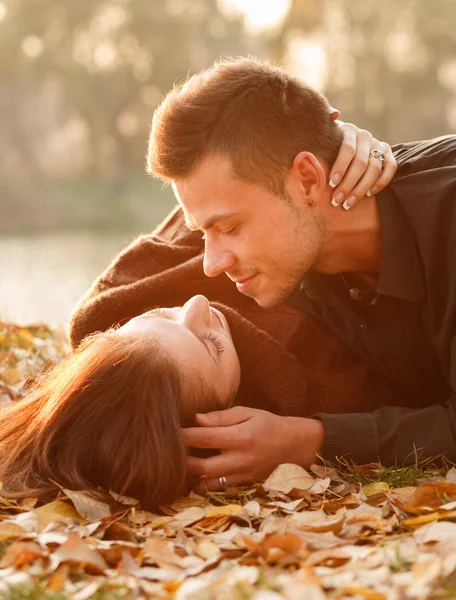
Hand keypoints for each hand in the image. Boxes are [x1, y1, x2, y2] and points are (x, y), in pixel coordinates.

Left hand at [181, 406, 324, 490]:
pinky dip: (205, 482)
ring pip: (209, 481)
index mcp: (241, 437)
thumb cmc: (270, 424)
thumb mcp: (248, 413)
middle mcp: (241, 459)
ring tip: (180, 464)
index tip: (169, 431)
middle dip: (183, 460)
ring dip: (192, 475)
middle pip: (202, 466)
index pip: (205, 437)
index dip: (185, 435)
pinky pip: (220, 487)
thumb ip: (222, 417)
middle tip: (169, 452)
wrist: (296, 446)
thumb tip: (197, 419)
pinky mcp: (244, 483)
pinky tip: (196, 474)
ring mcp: (243, 474)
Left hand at [329, 114, 396, 209]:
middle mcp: (366, 136)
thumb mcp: (323, 136)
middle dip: (348, 184)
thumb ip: (325, 126)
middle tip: (337, 200)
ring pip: (374, 169)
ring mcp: (378, 145)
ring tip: (348, 203)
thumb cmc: (329, 144)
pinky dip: (381, 182)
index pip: (347, 149)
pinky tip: (368, 194)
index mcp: (349, 130)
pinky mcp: (388, 154)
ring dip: (361, 189)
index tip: (331, 183)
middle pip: (361, 163)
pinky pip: (390, 168)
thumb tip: (334, 114)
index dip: (340, 167)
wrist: (346, 144)